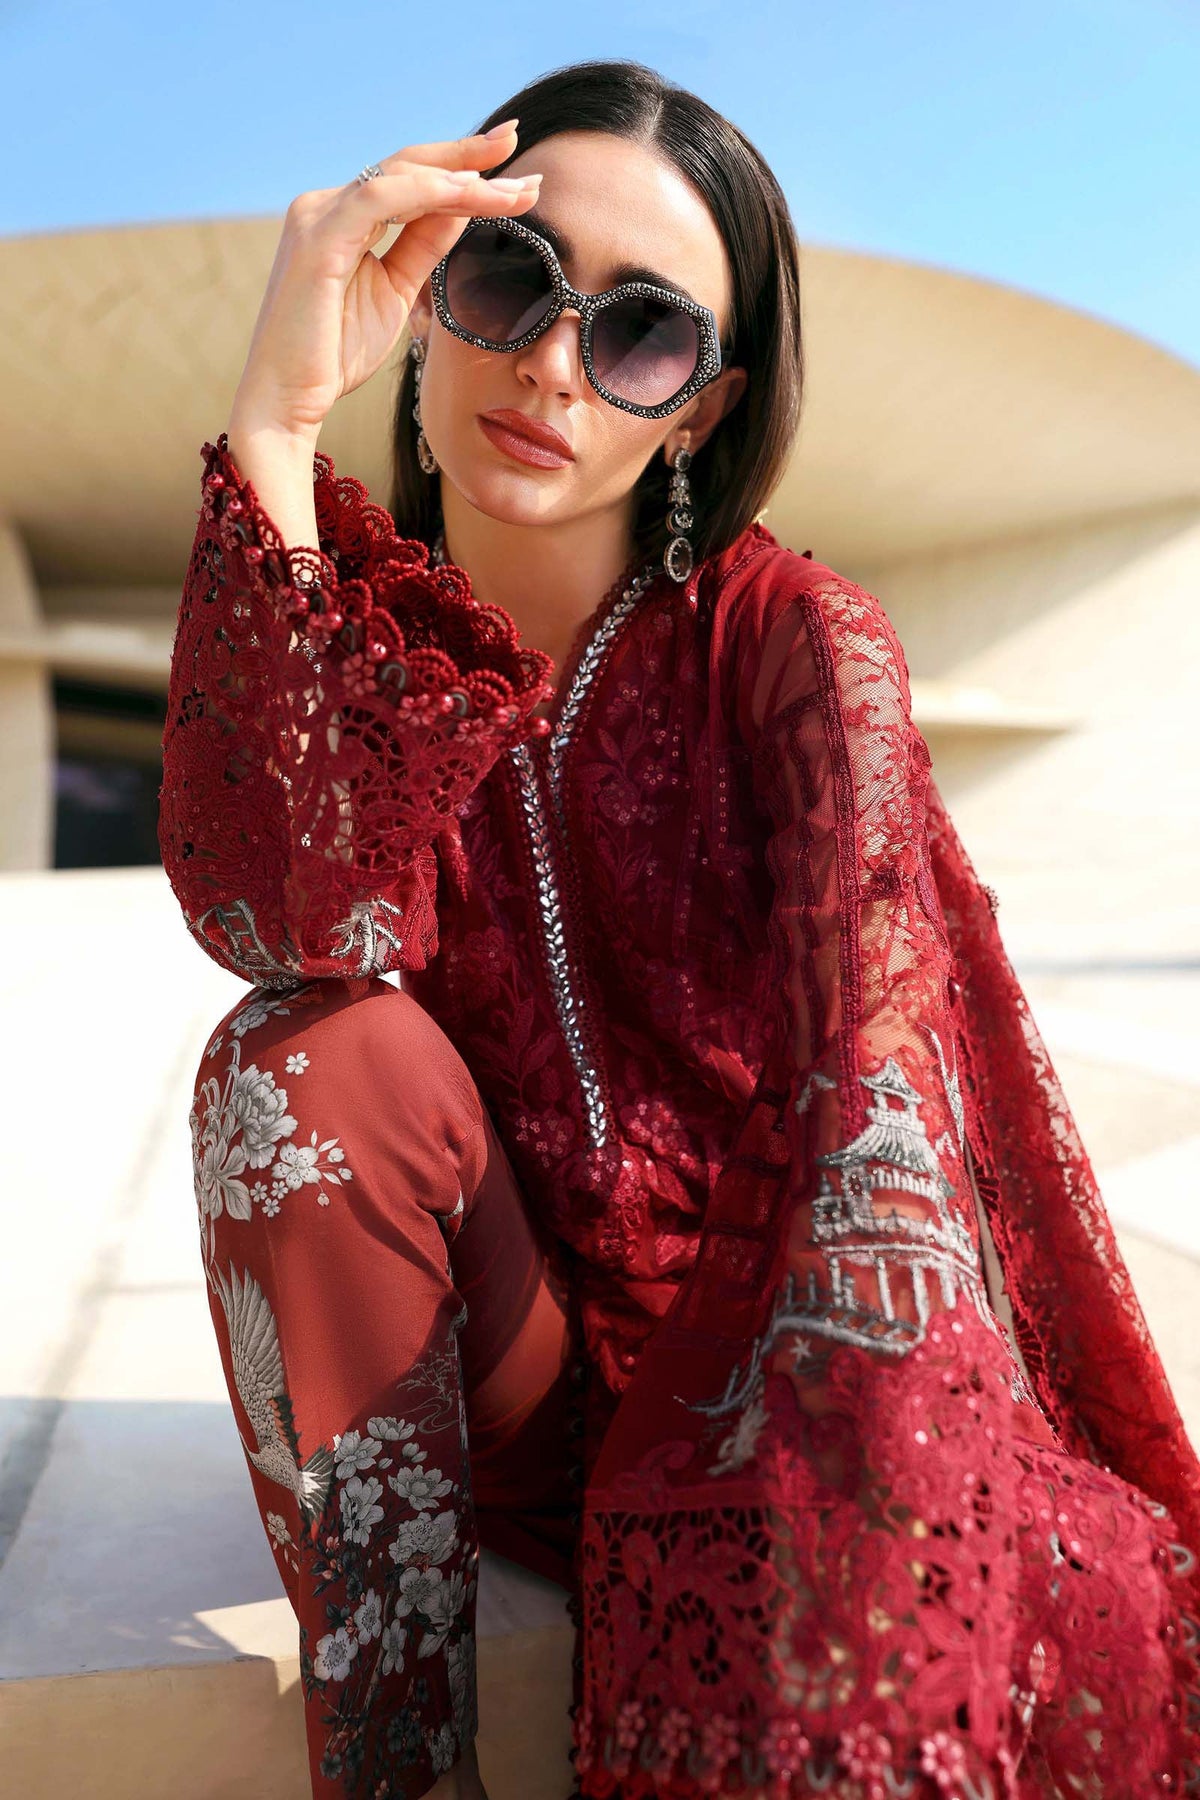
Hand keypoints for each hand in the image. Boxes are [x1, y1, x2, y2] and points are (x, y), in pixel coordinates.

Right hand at [230, 124, 541, 440]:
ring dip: (462, 178)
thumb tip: (462, 208)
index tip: (511, 175)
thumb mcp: (395, 292)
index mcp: (342, 218)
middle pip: (406, 164)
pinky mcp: (317, 237)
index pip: (408, 180)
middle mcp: (325, 205)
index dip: (459, 170)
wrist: (287, 400)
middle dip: (466, 154)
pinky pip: (382, 199)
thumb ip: (423, 247)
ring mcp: (318, 216)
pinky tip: (471, 196)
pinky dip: (431, 193)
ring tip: (513, 187)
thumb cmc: (334, 354)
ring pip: (401, 177)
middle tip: (515, 138)